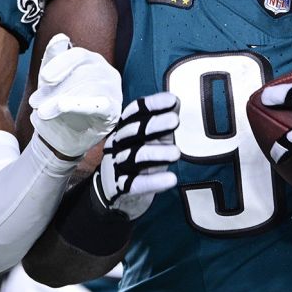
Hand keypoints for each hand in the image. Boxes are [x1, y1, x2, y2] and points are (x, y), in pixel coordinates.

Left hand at [29, 34, 121, 158]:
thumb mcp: (51, 80)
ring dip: (63, 99)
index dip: (61, 64)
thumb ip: (54, 57)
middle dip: (57, 88)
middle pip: (83, 73)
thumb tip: (60, 38)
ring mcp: (113, 91)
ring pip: (90, 88)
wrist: (62, 135)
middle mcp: (106, 72)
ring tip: (44, 112)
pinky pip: (100, 105)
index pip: (79, 55)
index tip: (44, 78)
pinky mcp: (114, 111)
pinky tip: (63, 106)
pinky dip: (81, 104)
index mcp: (91, 60)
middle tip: (35, 102)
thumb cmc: (59, 102)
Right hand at [94, 92, 180, 219]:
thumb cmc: (138, 157)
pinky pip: (135, 184)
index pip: (135, 112)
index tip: (172, 101)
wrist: (115, 191)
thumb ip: (162, 121)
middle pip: (134, 132)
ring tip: (176, 153)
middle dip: (155, 125)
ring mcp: (118, 165)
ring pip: (134, 157)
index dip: (152, 105)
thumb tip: (175, 100)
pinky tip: (170, 180)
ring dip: (156, 154)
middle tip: (175, 121)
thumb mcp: (152, 137)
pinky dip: (153, 182)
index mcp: (126, 128)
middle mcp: (119, 143)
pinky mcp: (121, 187)